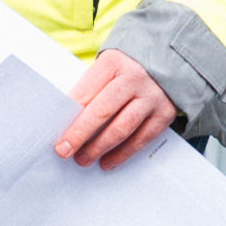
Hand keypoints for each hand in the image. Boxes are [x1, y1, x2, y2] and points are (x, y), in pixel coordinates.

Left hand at [56, 53, 179, 166]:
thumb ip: (90, 88)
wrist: (169, 63)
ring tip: (83, 159)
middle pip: (102, 111)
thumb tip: (67, 121)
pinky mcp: (164, 113)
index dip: (70, 116)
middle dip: (80, 134)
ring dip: (99, 147)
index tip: (57, 135)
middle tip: (64, 151)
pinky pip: (141, 138)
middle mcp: (134, 78)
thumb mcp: (107, 68)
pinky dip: (122, 154)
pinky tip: (107, 162)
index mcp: (113, 63)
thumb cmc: (126, 69)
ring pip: (121, 128)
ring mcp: (151, 97)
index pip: (86, 92)